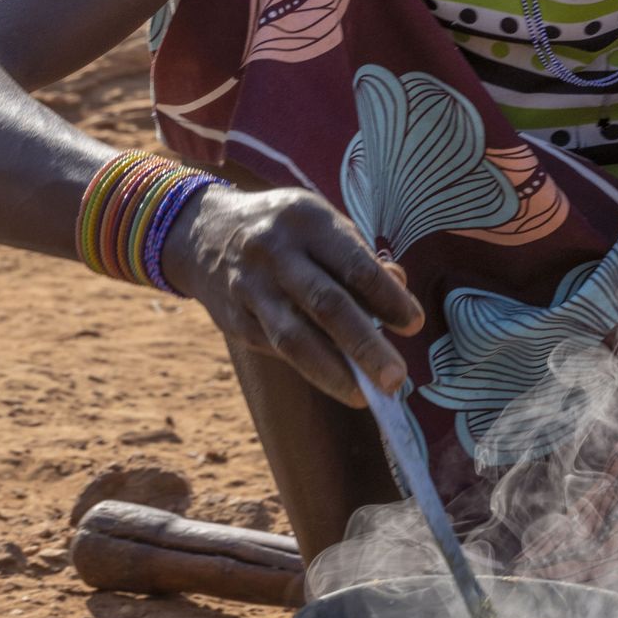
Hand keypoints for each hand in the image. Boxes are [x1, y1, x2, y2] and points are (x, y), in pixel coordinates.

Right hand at [160, 184, 423, 405]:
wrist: (202, 232)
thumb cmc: (287, 232)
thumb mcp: (322, 224)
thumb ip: (360, 258)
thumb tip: (399, 293)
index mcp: (307, 221)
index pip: (355, 265)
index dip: (388, 298)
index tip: (415, 325)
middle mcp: (275, 252)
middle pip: (326, 304)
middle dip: (365, 345)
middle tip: (396, 379)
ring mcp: (250, 288)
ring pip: (294, 337)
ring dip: (334, 372)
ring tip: (366, 397)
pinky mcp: (234, 319)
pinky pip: (275, 348)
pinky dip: (309, 367)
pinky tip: (337, 381)